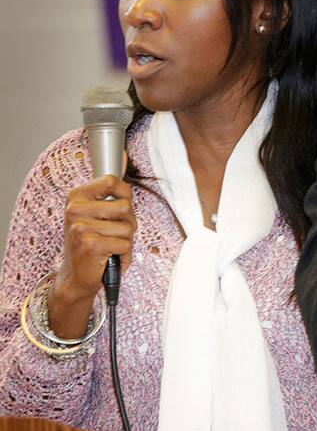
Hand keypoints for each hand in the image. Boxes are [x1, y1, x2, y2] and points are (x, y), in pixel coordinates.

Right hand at [48, 174, 135, 338]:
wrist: (75, 276)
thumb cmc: (91, 242)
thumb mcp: (96, 213)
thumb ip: (111, 190)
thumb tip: (125, 155)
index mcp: (77, 197)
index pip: (112, 181)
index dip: (124, 195)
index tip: (118, 208)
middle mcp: (75, 209)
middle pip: (125, 206)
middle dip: (128, 223)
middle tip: (112, 233)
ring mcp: (82, 227)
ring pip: (128, 228)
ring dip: (125, 242)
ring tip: (110, 247)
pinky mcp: (91, 244)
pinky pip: (126, 245)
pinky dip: (124, 255)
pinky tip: (109, 258)